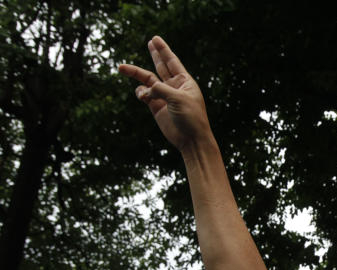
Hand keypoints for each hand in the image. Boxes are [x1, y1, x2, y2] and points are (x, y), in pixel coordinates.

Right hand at [119, 36, 211, 152]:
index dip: (163, 50)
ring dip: (136, 74)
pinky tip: (143, 96)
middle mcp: (174, 87)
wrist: (191, 140)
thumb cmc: (191, 118)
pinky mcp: (156, 107)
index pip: (172, 62)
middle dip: (155, 55)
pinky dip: (140, 93)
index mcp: (185, 82)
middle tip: (151, 42)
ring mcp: (165, 97)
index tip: (155, 38)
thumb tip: (145, 88)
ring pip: (148, 80)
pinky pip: (144, 94)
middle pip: (161, 67)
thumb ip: (161, 89)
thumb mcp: (178, 99)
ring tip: (121, 68)